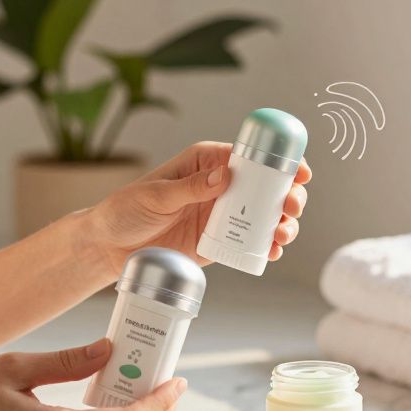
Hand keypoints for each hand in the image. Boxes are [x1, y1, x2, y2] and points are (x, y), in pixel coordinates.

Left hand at [85, 142, 310, 273]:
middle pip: (265, 187)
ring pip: (264, 216)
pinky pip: (249, 243)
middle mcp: (219, 186)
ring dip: (282, 223)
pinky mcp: (219, 242)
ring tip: (282, 235)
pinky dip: (266, 248)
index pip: (249, 157)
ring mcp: (222, 215)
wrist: (111, 246)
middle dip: (287, 196)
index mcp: (206, 163)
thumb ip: (190, 187)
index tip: (299, 173)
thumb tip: (225, 175)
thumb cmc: (127, 210)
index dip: (279, 163)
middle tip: (291, 208)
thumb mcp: (156, 195)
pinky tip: (272, 253)